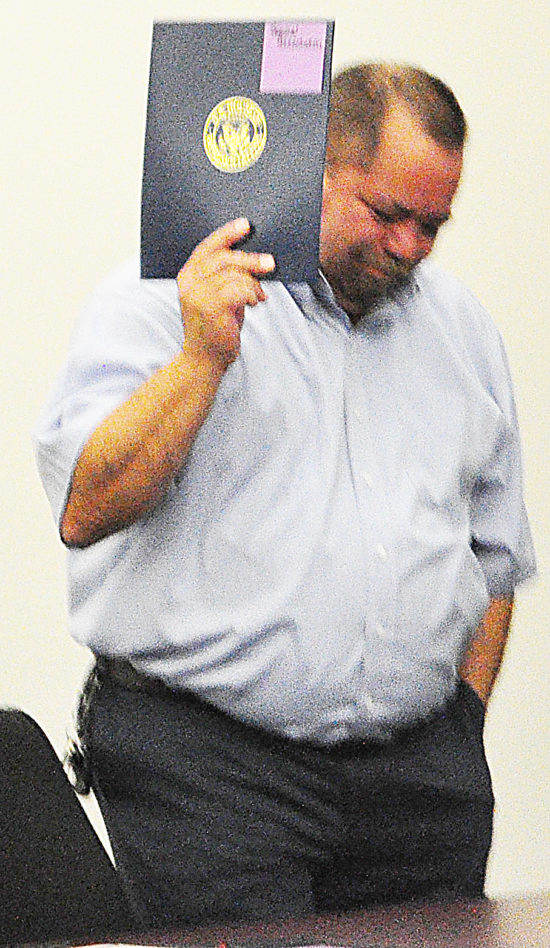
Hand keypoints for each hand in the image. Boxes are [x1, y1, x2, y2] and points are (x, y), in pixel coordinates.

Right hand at [177, 218, 274, 370]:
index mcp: (187, 276)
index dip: (227, 234)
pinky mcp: (212, 308)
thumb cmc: (213, 328)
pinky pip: (240, 289)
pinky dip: (252, 294)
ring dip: (253, 284)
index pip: (207, 247)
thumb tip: (252, 260)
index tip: (246, 225)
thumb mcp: (215, 297)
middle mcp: (189, 283)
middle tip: (269, 263)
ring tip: (257, 296)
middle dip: (250, 259)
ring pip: (236, 274)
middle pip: (224, 257)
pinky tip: (255, 303)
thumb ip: (224, 277)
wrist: (204, 360)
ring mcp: (199, 295)